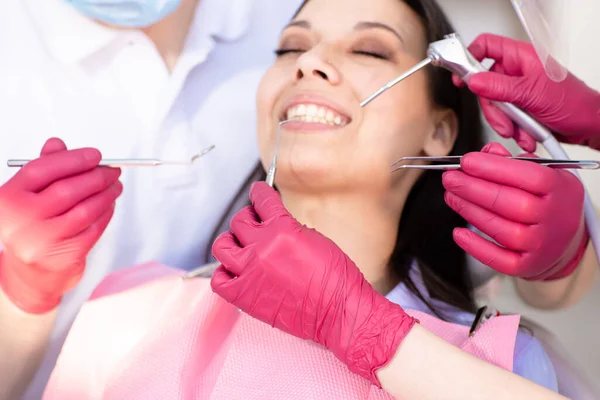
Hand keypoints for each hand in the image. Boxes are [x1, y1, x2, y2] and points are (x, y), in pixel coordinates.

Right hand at [0, 138, 122, 313]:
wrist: (32, 274)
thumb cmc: (33, 227)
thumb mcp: (30, 196)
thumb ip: (45, 168)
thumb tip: (58, 144)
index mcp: (8, 199)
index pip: (41, 170)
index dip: (72, 159)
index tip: (96, 155)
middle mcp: (22, 221)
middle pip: (67, 190)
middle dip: (96, 177)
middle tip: (113, 171)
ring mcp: (44, 241)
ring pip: (85, 209)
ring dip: (106, 194)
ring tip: (115, 186)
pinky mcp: (65, 256)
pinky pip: (94, 228)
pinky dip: (106, 213)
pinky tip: (110, 205)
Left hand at [211, 182, 415, 386]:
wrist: (338, 312)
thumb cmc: (335, 279)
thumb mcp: (315, 239)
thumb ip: (289, 228)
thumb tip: (275, 225)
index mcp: (282, 229)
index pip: (262, 200)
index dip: (259, 193)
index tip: (258, 192)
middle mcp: (261, 248)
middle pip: (239, 221)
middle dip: (248, 218)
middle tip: (254, 223)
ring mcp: (249, 272)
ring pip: (222, 246)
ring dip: (231, 242)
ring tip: (241, 247)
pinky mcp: (243, 296)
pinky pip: (219, 279)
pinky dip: (225, 273)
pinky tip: (236, 272)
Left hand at [442, 142, 587, 280]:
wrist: (565, 239)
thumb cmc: (548, 201)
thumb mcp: (544, 173)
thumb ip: (516, 161)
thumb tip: (489, 152)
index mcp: (560, 189)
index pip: (529, 175)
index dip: (494, 168)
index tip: (466, 162)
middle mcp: (555, 218)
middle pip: (512, 203)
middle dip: (474, 189)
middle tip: (450, 179)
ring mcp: (541, 245)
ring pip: (502, 230)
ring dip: (470, 211)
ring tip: (451, 196)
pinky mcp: (527, 266)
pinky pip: (500, 260)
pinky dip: (476, 247)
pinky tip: (459, 232)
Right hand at [453, 33, 599, 151]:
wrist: (588, 126)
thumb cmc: (574, 103)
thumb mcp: (532, 93)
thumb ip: (499, 87)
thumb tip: (474, 81)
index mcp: (521, 57)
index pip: (487, 46)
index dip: (469, 57)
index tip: (459, 75)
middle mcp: (517, 72)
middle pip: (485, 84)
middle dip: (493, 107)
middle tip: (503, 117)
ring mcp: (517, 91)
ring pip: (493, 105)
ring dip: (503, 122)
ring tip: (518, 130)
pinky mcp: (519, 108)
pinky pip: (503, 118)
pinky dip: (511, 129)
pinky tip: (524, 133)